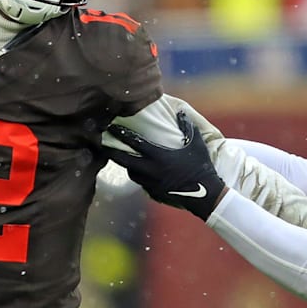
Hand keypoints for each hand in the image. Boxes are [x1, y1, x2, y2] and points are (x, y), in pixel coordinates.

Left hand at [106, 111, 227, 219]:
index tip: (111, 127)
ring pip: (131, 172)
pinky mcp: (153, 193)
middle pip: (123, 160)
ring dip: (126, 164)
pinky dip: (138, 176)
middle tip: (102, 144)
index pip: (134, 142)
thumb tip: (181, 112)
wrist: (204, 194)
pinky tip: (141, 172)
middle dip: (111, 151)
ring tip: (122, 157)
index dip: (121, 134)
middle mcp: (150, 169)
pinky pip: (141, 183)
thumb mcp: (196, 143)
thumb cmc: (201, 166)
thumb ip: (186, 127)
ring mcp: (150, 183)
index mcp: (158, 155)